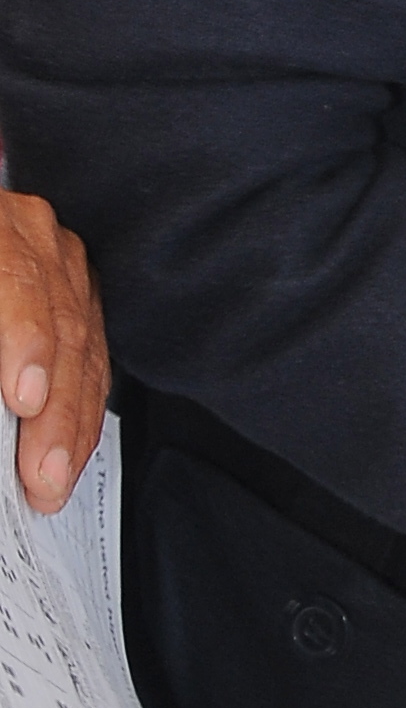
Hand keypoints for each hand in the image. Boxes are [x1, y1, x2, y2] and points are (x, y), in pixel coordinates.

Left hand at [0, 192, 105, 510]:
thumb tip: (11, 400)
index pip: (15, 278)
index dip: (26, 341)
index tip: (24, 399)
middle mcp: (29, 229)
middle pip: (61, 323)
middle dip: (56, 412)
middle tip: (43, 475)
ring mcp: (59, 254)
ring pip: (84, 343)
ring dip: (73, 421)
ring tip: (54, 478)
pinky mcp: (74, 281)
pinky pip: (92, 347)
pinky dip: (82, 402)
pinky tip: (71, 443)